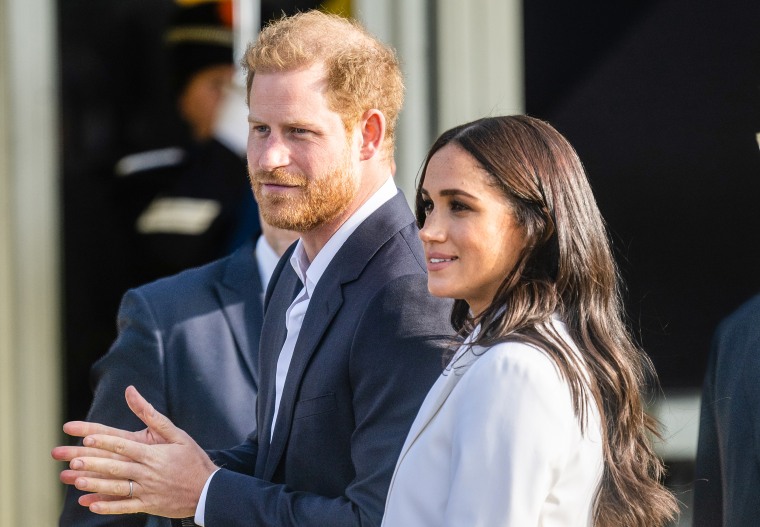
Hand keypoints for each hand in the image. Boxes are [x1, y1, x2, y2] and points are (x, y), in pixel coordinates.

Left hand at [51, 386, 217, 517]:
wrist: (208, 490)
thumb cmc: (192, 458)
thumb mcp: (176, 433)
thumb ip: (151, 414)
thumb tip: (131, 392)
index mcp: (153, 453)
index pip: (124, 445)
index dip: (104, 442)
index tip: (86, 438)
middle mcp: (147, 472)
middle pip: (115, 466)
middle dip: (91, 463)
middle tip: (70, 461)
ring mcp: (147, 490)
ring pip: (117, 487)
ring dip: (95, 484)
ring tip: (76, 481)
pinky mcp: (148, 504)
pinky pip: (125, 507)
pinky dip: (108, 506)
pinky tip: (91, 504)